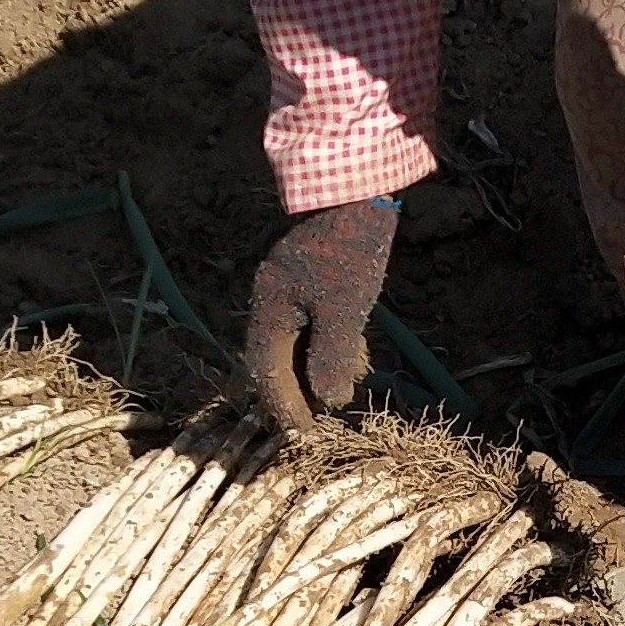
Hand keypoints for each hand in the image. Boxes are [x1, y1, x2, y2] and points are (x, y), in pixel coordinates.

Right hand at [243, 196, 397, 432]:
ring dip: (313, 372)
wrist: (358, 188)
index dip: (284, 407)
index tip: (302, 437)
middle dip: (295, 394)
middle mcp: (270, 300)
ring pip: (293, 343)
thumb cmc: (350, 248)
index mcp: (269, 308)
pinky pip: (309, 324)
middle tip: (317, 424)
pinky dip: (326, 346)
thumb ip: (332, 356)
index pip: (266, 372)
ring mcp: (289, 287)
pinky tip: (354, 356)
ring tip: (339, 396)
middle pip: (274, 361)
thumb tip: (327, 401)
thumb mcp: (345, 308)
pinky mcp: (310, 278)